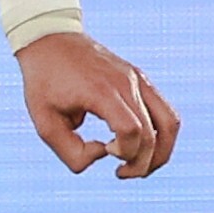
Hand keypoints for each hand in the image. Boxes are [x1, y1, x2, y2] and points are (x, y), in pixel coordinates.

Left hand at [18, 30, 178, 178]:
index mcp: (101, 91)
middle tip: (121, 173)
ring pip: (170, 122)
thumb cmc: (43, 82)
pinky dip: (160, 134)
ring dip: (162, 152)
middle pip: (154, 132)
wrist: (50, 40)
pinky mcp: (140, 79)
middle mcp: (126, 84)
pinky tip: (140, 145)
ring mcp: (137, 79)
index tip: (105, 152)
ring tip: (139, 166)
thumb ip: (70, 150)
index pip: (132, 130)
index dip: (125, 152)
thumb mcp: (43, 121)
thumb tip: (104, 155)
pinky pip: (165, 111)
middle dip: (143, 162)